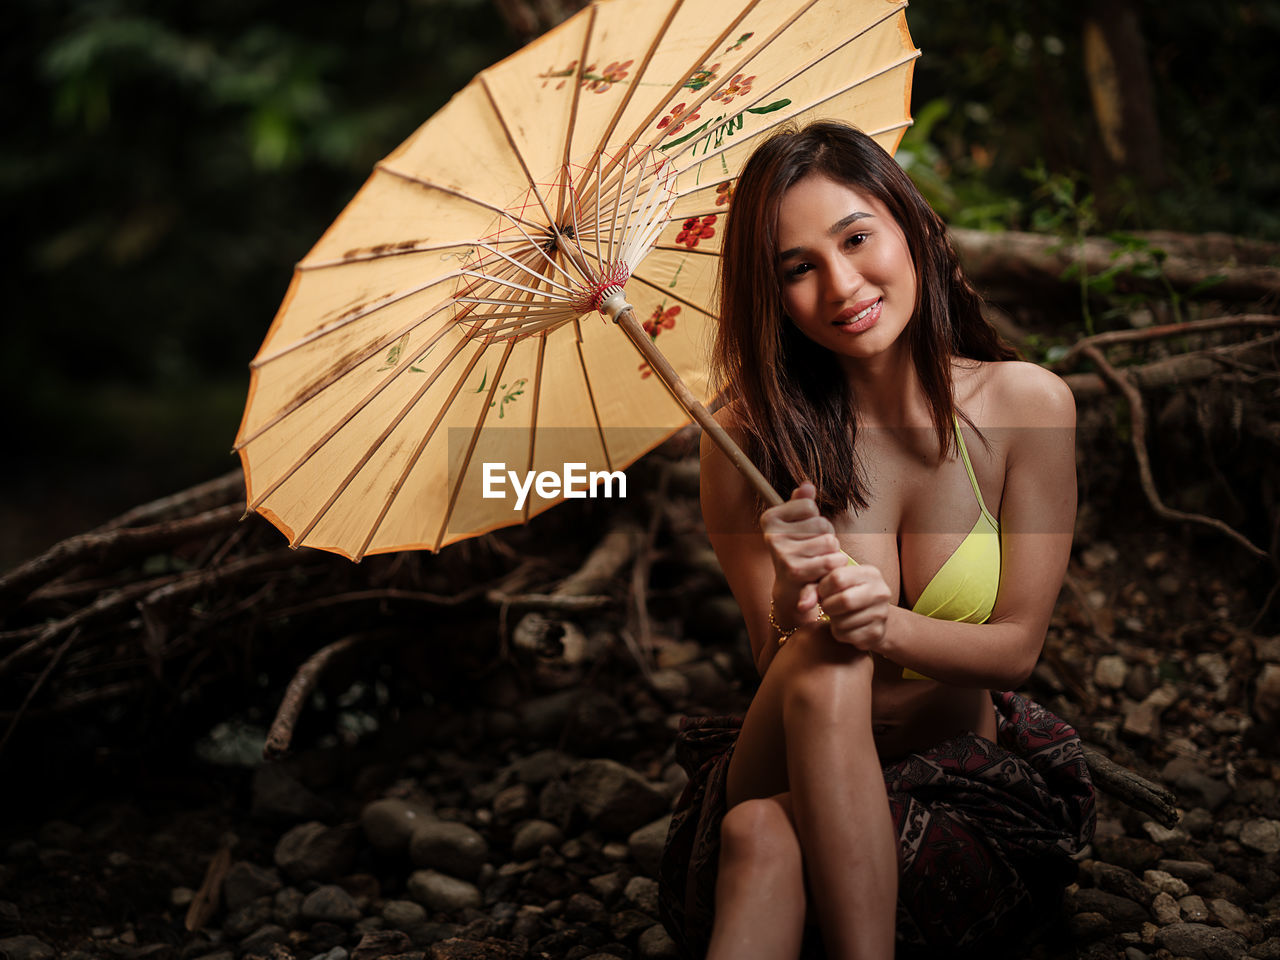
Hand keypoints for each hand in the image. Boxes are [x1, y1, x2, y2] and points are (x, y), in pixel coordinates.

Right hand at [760, 482, 845, 618]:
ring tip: (818, 560)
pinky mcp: (795, 571)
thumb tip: (807, 485)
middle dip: (826, 536)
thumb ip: (802, 502)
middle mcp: (772, 535)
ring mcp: (782, 553)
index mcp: (770, 519)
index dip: (815, 519)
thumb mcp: (798, 525)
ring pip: (830, 541)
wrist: (791, 590)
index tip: (804, 533)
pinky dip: (835, 565)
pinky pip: (831, 560)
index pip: (809, 504)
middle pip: (822, 523)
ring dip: (832, 552)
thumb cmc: (799, 552)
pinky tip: (824, 571)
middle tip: (814, 551)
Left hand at [816, 562, 891, 651]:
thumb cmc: (845, 594)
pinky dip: (838, 632)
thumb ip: (812, 589)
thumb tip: (802, 606)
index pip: (838, 577)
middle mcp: (881, 592)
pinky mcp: (876, 634)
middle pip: (845, 600)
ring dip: (833, 620)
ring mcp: (881, 614)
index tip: (823, 592)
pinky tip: (845, 626)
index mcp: (870, 573)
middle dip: (828, 605)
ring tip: (837, 615)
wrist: (871, 618)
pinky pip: (846, 635)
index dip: (824, 587)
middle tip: (827, 606)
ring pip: (843, 621)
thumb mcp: (830, 585)